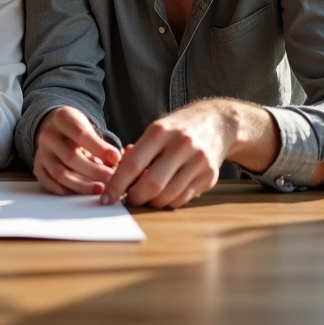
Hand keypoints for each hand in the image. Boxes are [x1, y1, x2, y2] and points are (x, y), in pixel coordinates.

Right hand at [33, 106, 121, 194]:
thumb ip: (101, 145)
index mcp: (61, 119)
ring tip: (100, 189)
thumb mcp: (89, 128)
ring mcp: (41, 153)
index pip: (80, 134)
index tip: (116, 159)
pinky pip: (49, 183)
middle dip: (94, 171)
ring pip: (60, 174)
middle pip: (71, 157)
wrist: (54, 128)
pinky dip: (66, 190)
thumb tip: (117, 161)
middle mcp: (48, 135)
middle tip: (112, 180)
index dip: (99, 148)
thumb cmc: (76, 130)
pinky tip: (81, 193)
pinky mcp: (38, 167)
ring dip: (82, 185)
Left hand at [100, 100, 236, 208]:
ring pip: (168, 195)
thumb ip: (137, 152)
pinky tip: (164, 194)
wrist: (217, 122)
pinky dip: (168, 201)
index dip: (117, 185)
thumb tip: (117, 178)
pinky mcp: (210, 176)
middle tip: (128, 200)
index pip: (133, 164)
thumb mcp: (155, 131)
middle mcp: (181, 145)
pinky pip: (183, 198)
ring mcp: (198, 161)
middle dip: (135, 198)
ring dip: (152, 202)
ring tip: (145, 197)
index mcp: (160, 131)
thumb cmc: (177, 128)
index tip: (106, 198)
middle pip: (152, 184)